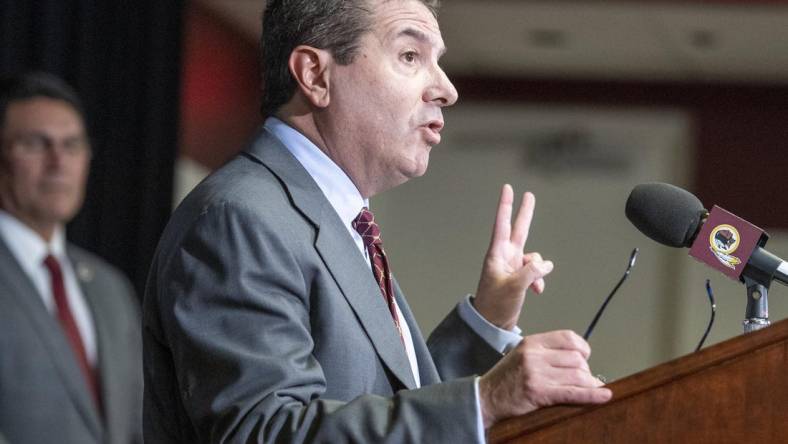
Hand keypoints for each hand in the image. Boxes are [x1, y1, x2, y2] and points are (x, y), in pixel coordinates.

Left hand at [473, 184, 552, 329]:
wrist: (492, 324)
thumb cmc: (495, 305)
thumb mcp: (514, 287)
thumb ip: (531, 272)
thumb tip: (545, 264)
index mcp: (497, 254)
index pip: (502, 224)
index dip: (505, 205)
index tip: (507, 188)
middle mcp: (505, 257)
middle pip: (519, 230)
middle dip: (525, 213)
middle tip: (529, 195)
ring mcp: (512, 266)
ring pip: (533, 257)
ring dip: (539, 269)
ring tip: (535, 285)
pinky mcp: (519, 277)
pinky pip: (536, 271)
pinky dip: (539, 279)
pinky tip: (537, 291)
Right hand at [478, 330, 611, 427]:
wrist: (485, 397)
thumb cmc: (505, 378)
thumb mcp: (521, 354)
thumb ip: (545, 352)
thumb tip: (579, 359)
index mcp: (531, 342)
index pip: (568, 338)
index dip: (582, 349)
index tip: (584, 358)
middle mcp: (534, 355)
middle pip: (576, 359)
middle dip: (585, 371)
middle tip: (583, 380)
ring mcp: (536, 374)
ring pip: (578, 375)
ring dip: (588, 384)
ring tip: (589, 389)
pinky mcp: (539, 393)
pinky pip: (572, 393)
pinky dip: (592, 395)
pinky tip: (604, 396)